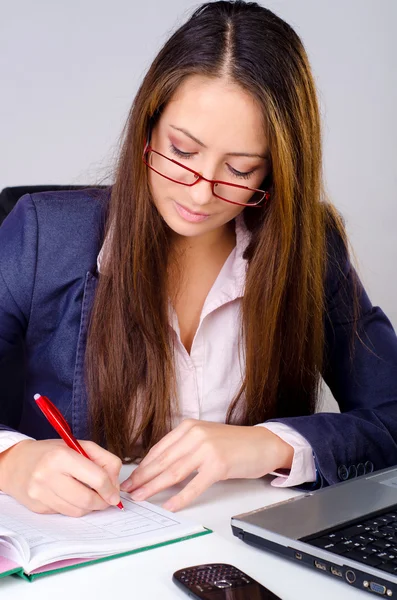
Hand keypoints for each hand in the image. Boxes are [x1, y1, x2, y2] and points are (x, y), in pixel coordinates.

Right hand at [0, 439, 121, 516]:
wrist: (17, 463)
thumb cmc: (52, 452)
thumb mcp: (79, 446)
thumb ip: (104, 460)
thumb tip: (115, 485)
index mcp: (61, 456)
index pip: (97, 478)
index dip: (111, 489)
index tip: (115, 494)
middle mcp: (48, 475)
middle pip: (88, 499)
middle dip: (103, 502)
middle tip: (107, 499)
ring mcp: (41, 494)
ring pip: (78, 511)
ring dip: (90, 507)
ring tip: (92, 496)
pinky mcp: (38, 507)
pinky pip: (65, 513)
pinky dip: (75, 508)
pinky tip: (73, 496)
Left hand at [120, 420, 293, 510]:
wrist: (262, 443)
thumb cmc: (233, 444)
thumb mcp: (204, 438)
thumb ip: (184, 448)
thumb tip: (159, 469)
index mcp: (188, 427)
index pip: (159, 449)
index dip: (143, 466)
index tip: (132, 478)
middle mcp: (195, 435)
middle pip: (162, 461)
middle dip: (143, 478)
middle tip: (128, 491)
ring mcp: (207, 449)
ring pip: (173, 473)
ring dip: (154, 487)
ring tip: (140, 497)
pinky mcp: (218, 465)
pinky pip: (194, 485)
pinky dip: (180, 498)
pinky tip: (169, 505)